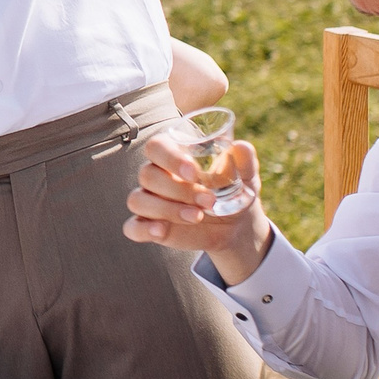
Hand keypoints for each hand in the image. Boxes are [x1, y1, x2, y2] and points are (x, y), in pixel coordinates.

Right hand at [123, 132, 272, 277]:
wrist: (235, 224)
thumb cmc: (234, 190)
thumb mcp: (245, 177)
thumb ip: (244, 162)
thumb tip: (241, 147)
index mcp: (173, 154)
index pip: (156, 147)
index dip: (170, 158)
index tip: (193, 173)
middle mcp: (155, 175)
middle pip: (147, 175)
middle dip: (178, 190)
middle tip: (209, 201)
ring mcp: (149, 200)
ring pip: (138, 200)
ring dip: (166, 209)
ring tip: (197, 217)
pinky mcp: (148, 226)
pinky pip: (132, 227)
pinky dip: (143, 229)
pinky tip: (162, 231)